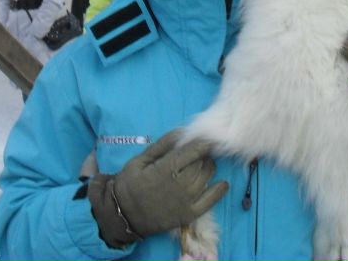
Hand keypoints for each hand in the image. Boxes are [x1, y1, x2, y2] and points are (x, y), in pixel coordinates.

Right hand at [88, 131, 227, 246]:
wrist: (124, 216)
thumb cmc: (130, 184)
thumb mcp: (140, 160)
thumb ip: (163, 145)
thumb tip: (182, 131)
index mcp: (166, 169)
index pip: (193, 150)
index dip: (203, 141)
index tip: (208, 135)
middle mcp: (180, 184)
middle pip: (202, 162)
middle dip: (203, 153)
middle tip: (199, 150)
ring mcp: (186, 201)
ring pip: (207, 177)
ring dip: (209, 166)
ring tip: (203, 163)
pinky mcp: (189, 214)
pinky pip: (211, 201)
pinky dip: (219, 190)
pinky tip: (222, 183)